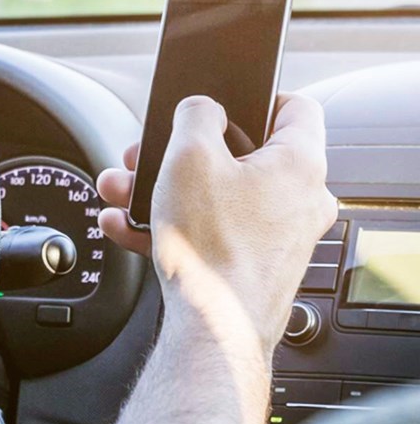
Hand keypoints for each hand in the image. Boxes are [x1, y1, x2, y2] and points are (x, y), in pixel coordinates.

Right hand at [97, 94, 336, 349]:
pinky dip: (174, 222)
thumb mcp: (188, 157)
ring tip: (124, 193)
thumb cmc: (213, 249)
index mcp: (299, 163)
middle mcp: (299, 199)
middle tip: (147, 154)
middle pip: (240, 153)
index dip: (254, 94)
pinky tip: (128, 227)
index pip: (294, 106)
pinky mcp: (254, 263)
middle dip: (181, 151)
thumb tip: (202, 109)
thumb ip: (195, 115)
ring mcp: (279, 235)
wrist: (212, 330)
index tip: (218, 101)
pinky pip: (211, 229)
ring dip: (166, 188)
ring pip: (218, 193)